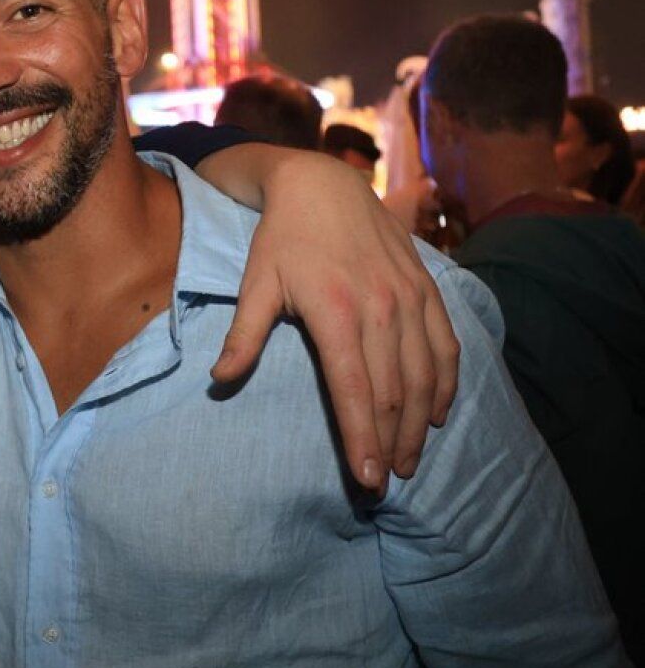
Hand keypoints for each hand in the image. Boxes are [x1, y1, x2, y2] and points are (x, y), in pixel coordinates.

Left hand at [210, 152, 459, 491]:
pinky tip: (438, 414)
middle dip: (391, 444)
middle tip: (385, 484)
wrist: (321, 184)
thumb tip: (220, 380)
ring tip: (409, 460)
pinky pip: (447, 345)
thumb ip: (244, 334)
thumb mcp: (255, 283)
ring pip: (425, 376)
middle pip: (395, 393)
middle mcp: (381, 308)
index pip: (355, 391)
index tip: (367, 479)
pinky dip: (446, 384)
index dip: (363, 439)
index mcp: (337, 312)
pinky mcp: (427, 289)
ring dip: (420, 424)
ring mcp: (410, 298)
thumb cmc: (280, 238)